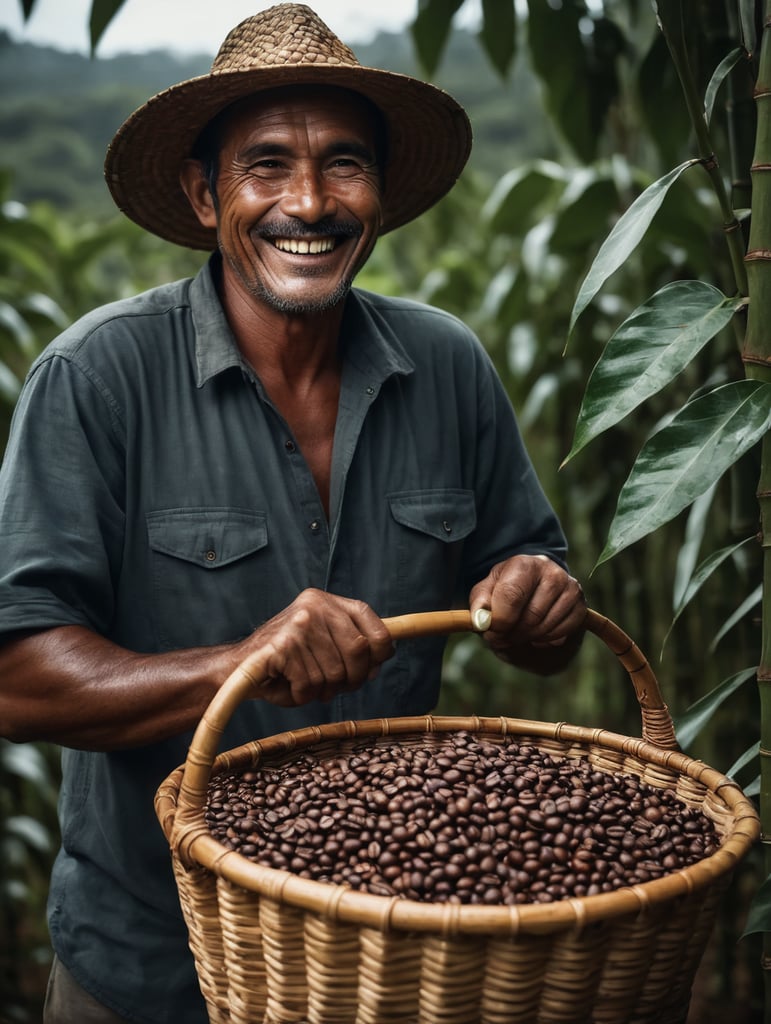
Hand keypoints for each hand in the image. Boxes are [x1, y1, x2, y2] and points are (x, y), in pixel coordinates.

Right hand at [234, 589, 393, 706]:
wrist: (236, 669)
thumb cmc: (286, 663)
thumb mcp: (321, 644)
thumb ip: (351, 648)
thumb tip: (378, 663)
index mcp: (325, 601)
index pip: (371, 620)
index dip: (380, 648)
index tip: (373, 665)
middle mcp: (313, 606)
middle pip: (359, 651)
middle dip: (352, 678)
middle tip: (334, 685)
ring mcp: (298, 625)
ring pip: (335, 674)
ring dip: (322, 690)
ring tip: (304, 682)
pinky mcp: (283, 647)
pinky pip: (311, 684)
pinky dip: (302, 695)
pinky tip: (289, 685)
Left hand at [469, 555, 585, 670]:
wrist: (533, 584)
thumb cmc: (506, 588)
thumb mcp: (486, 591)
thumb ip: (480, 605)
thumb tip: (481, 621)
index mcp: (525, 563)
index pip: (512, 597)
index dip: (500, 621)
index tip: (491, 632)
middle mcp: (551, 572)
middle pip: (531, 615)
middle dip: (512, 633)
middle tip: (501, 638)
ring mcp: (570, 588)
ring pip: (546, 627)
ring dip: (527, 638)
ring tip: (516, 634)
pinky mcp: (580, 605)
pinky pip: (562, 633)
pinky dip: (545, 639)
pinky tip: (535, 633)